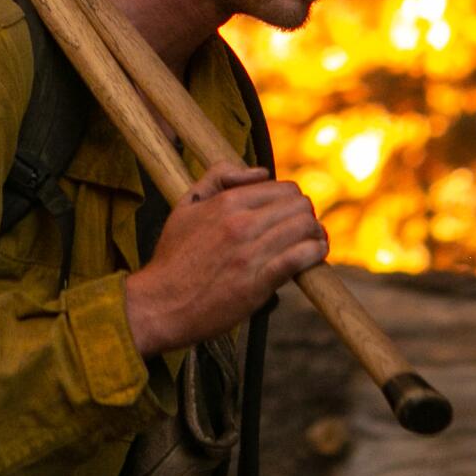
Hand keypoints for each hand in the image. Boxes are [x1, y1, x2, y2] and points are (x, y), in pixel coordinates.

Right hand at [123, 160, 326, 356]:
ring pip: (304, 228)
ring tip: (314, 241)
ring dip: (315, 233)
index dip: (292, 198)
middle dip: (306, 214)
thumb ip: (218, 177)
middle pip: (298, 205)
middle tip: (305, 227)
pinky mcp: (258, 282)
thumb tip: (258, 171)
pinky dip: (315, 252)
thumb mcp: (185, 206)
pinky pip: (300, 257)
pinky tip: (316, 254)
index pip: (281, 188)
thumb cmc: (172, 258)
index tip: (291, 211)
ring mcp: (251, 253)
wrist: (160, 303)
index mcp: (226, 203)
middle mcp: (241, 224)